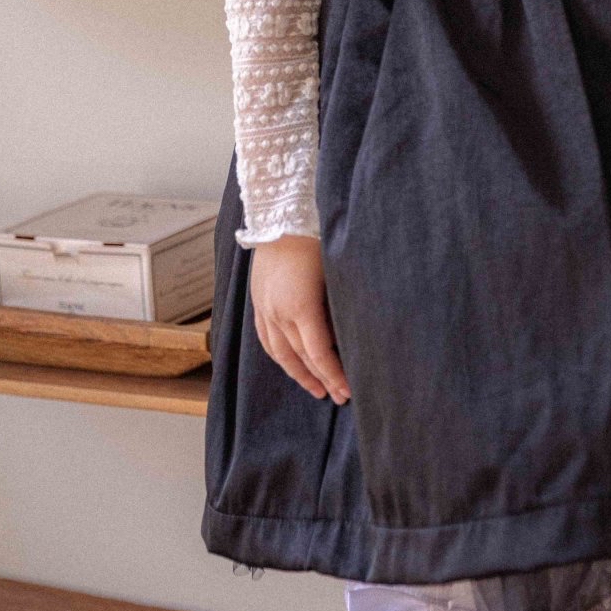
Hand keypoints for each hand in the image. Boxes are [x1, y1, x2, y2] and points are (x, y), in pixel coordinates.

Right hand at [249, 233, 350, 403]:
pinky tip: (290, 363)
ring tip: (316, 389)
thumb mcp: (335, 273)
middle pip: (300, 357)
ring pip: (280, 353)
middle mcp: (278, 312)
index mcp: (300, 306)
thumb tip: (352, 336)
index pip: (319, 354)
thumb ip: (339, 307)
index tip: (349, 390)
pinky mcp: (259, 301)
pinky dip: (280, 356)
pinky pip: (266, 338)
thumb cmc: (316, 238)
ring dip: (299, 374)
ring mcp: (265, 307)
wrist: (281, 213)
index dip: (334, 375)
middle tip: (340, 396)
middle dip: (321, 379)